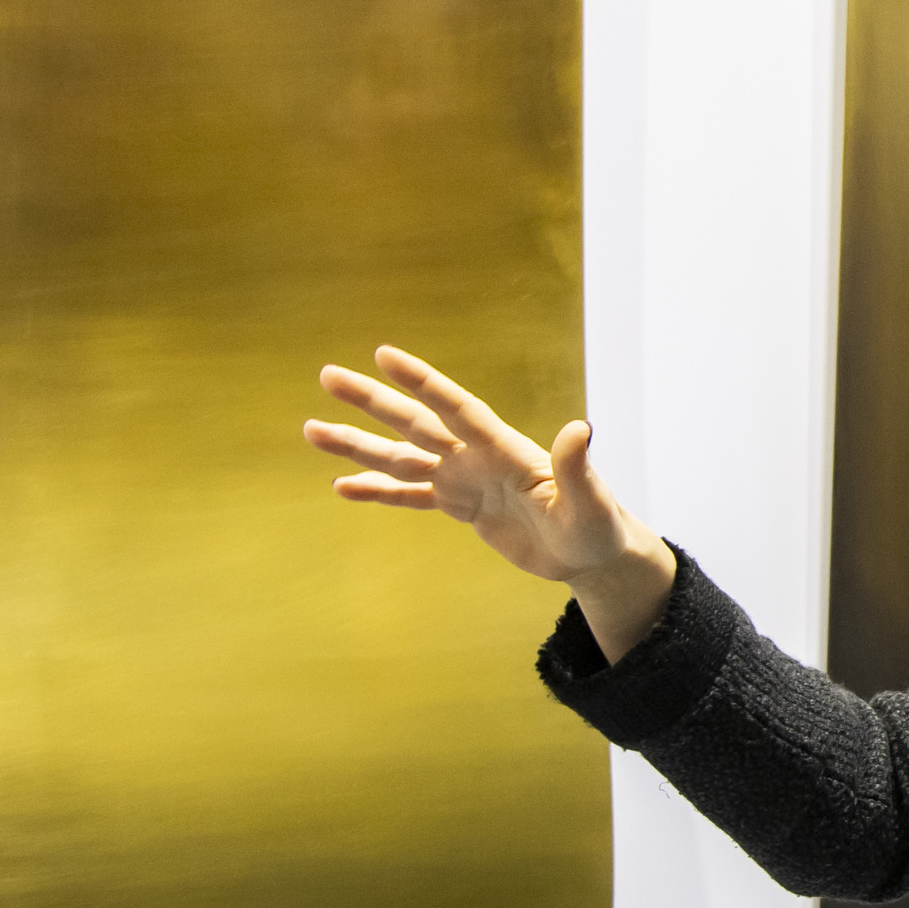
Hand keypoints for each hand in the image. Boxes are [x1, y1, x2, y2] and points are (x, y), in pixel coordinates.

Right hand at [305, 346, 678, 653]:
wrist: (591, 554)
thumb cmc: (597, 525)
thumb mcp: (590, 501)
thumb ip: (576, 467)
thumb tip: (580, 428)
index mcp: (504, 449)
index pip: (456, 408)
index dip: (422, 382)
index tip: (384, 354)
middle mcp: (476, 457)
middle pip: (415, 422)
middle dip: (371, 401)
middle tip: (327, 375)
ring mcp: (464, 480)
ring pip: (400, 457)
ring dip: (358, 445)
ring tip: (312, 428)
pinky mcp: (460, 507)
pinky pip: (410, 496)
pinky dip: (377, 492)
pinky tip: (342, 485)